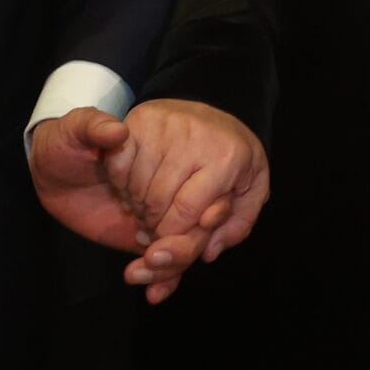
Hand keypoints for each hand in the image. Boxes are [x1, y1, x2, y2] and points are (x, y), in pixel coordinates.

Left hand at [29, 108, 221, 303]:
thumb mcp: (71, 129)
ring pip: (188, 243)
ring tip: (140, 273)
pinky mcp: (149, 233)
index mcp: (164, 147)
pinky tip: (153, 293)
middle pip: (197, 219)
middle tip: (152, 254)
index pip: (192, 183)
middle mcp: (172, 178)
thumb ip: (92, 126)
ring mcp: (162, 208)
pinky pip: (170, 261)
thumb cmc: (63, 143)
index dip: (190, 209)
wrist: (49, 174)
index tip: (179, 222)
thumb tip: (118, 133)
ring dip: (171, 266)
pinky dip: (165, 280)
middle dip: (181, 244)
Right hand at [107, 99, 269, 305]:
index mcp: (229, 155)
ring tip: (147, 209)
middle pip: (157, 200)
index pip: (186, 210)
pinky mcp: (141, 117)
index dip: (171, 234)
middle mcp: (197, 135)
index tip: (167, 240)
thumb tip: (208, 252)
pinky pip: (120, 164)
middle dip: (152, 225)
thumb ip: (237, 226)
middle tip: (155, 229)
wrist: (216, 117)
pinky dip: (120, 184)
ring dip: (136, 208)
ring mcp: (166, 123)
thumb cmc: (234, 158)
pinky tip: (133, 188)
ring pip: (137, 185)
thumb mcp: (250, 191)